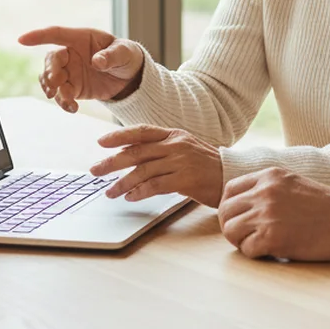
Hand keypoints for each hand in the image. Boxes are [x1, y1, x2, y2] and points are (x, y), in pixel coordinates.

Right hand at [16, 26, 144, 110]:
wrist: (130, 76)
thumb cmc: (126, 55)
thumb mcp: (124, 52)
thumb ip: (111, 56)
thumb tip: (97, 61)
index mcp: (81, 38)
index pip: (56, 34)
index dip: (39, 36)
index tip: (22, 40)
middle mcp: (71, 54)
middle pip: (51, 60)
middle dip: (50, 70)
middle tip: (56, 82)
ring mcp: (70, 71)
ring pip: (51, 79)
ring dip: (53, 89)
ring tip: (68, 99)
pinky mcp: (73, 88)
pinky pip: (61, 95)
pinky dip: (63, 102)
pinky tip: (73, 108)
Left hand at [92, 125, 223, 205]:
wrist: (233, 176)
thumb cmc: (206, 166)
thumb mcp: (185, 150)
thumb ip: (161, 150)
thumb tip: (131, 155)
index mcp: (174, 135)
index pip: (142, 131)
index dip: (120, 136)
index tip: (101, 142)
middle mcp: (176, 145)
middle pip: (137, 151)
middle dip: (112, 162)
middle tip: (96, 170)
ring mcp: (182, 161)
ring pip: (143, 170)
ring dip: (122, 183)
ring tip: (110, 192)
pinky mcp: (186, 179)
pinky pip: (155, 185)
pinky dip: (140, 192)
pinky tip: (130, 197)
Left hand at [218, 168, 329, 260]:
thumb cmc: (326, 206)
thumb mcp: (293, 182)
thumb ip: (268, 187)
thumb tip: (244, 203)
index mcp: (269, 176)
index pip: (230, 190)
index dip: (230, 207)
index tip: (239, 218)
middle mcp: (264, 192)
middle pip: (226, 211)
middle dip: (232, 226)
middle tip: (245, 236)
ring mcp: (266, 215)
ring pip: (230, 231)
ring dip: (241, 241)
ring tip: (259, 244)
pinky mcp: (272, 238)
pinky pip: (246, 250)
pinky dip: (255, 254)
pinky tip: (271, 251)